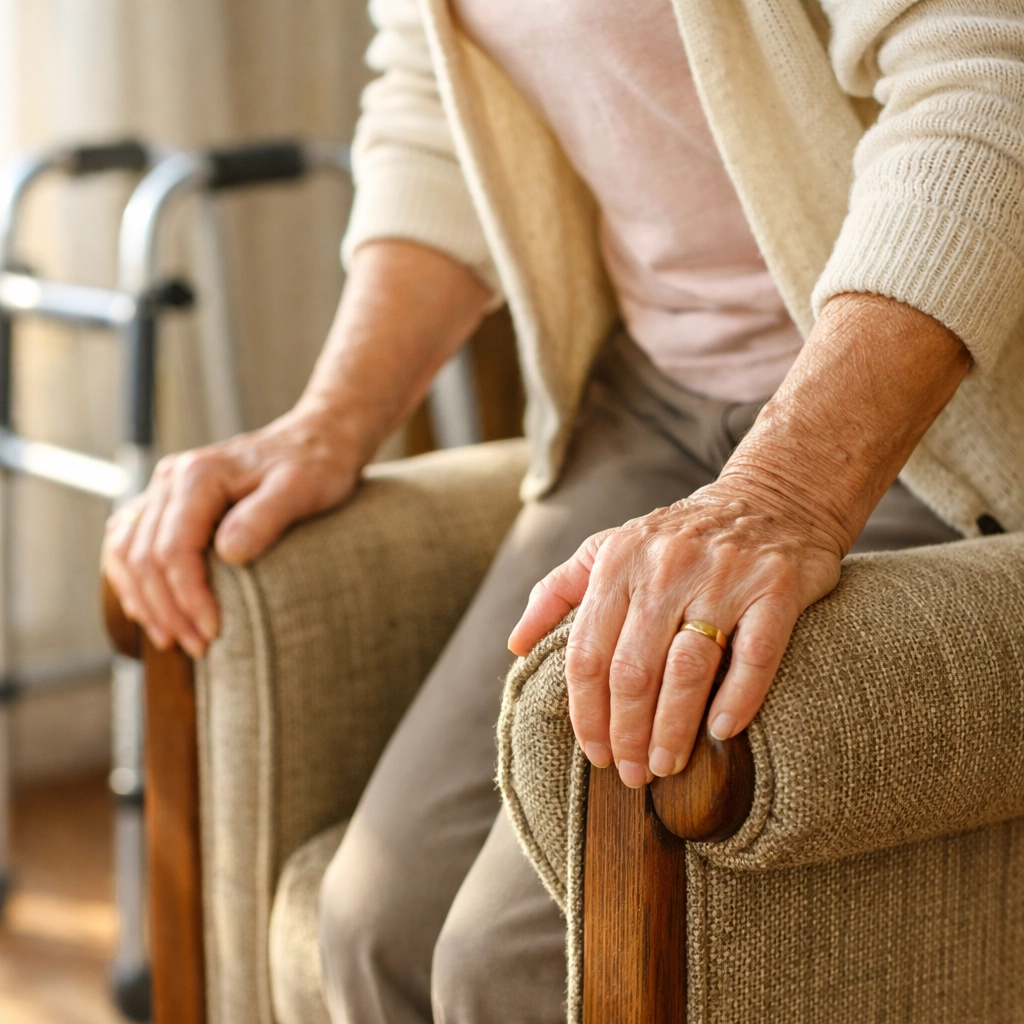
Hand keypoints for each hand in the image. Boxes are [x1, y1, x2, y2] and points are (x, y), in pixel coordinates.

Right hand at [103, 404, 360, 657]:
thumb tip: (229, 553)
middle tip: (198, 648)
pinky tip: (152, 611)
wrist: (315, 440)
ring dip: (145, 601)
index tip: (213, 631)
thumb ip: (266, 517)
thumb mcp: (302, 488)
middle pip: (143, 556)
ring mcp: (164, 489)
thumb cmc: (315, 465)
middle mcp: (171, 478)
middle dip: (167, 609)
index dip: (188, 597)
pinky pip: (129, 544)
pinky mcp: (168, 502)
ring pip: (126, 552)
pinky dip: (134, 581)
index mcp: (199, 475)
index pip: (173, 549)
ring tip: (173, 640)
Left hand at [508, 479, 843, 787]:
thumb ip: (558, 591)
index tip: (593, 753)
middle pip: (633, 670)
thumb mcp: (609, 547)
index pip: (588, 653)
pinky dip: (737, 697)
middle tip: (631, 774)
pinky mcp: (774, 588)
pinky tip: (721, 732)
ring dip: (672, 729)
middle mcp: (665, 567)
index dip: (586, 713)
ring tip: (665, 766)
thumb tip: (517, 645)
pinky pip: (754, 653)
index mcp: (618, 561)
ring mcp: (722, 577)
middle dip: (626, 732)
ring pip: (687, 668)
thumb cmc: (678, 537)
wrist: (770, 499)